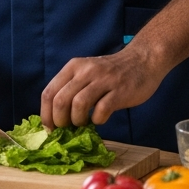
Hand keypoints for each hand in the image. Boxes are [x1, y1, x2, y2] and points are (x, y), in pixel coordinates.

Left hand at [41, 46, 164, 127]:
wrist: (142, 60)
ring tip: (83, 123)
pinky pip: (101, 110)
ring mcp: (103, 80)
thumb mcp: (86, 73)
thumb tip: (55, 117)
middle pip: (60, 100)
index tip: (50, 128)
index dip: (46, 114)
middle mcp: (86, 71)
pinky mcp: (120, 91)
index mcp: (73, 67)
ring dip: (77, 121)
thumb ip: (72, 89)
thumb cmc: (111, 72)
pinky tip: (100, 119)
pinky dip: (97, 120)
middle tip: (67, 128)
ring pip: (78, 105)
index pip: (49, 92)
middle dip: (60, 121)